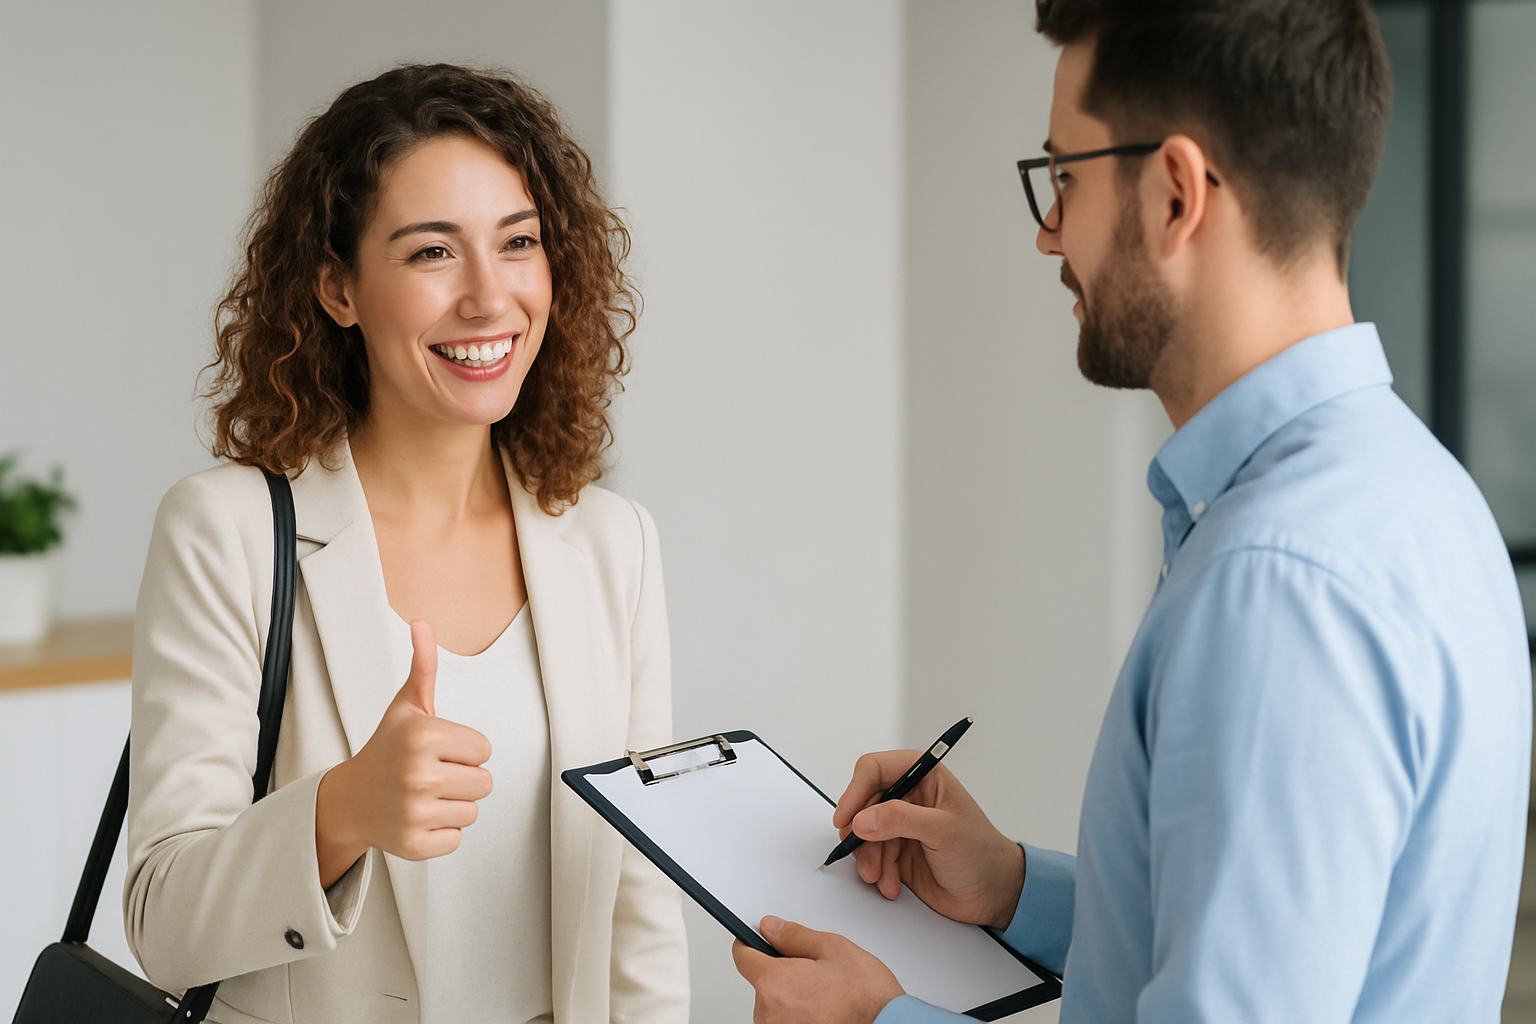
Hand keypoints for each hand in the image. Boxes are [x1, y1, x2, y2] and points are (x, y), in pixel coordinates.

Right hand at [315, 620, 492, 885]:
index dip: (465, 750)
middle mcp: (418, 774)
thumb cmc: (386, 750)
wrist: (349, 799)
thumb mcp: (406, 707)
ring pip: (473, 811)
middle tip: (432, 774)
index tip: (438, 750)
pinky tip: (419, 817)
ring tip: (425, 795)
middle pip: (484, 782)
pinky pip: (456, 838)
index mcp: (423, 737)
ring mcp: (414, 811)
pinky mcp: (414, 843)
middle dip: (463, 778)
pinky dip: (441, 832)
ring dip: (453, 805)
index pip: (484, 749)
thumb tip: (422, 625)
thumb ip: (423, 667)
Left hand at [732, 916, 902, 1023]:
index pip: (743, 955)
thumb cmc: (867, 997)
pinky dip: (799, 1015)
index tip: (761, 938)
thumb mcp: (834, 949)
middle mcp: (768, 1013)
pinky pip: (785, 1020)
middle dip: (782, 972)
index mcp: (774, 982)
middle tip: (813, 970)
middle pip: (762, 981)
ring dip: (791, 996)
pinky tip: (824, 1010)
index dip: (752, 942)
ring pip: (774, 1004)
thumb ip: (795, 936)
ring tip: (824, 994)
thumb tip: (771, 928)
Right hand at [832, 751, 1023, 929]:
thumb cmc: (981, 853)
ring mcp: (900, 824)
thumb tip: (863, 819)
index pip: (874, 769)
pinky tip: (891, 883)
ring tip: (880, 876)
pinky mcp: (896, 850)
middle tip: (859, 851)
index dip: (855, 791)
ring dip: (867, 857)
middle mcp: (908, 796)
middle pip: (862, 803)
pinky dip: (876, 871)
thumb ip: (901, 820)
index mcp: (923, 776)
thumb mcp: (944, 831)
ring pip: (862, 833)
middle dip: (860, 832)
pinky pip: (870, 855)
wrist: (992, 894)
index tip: (846, 818)